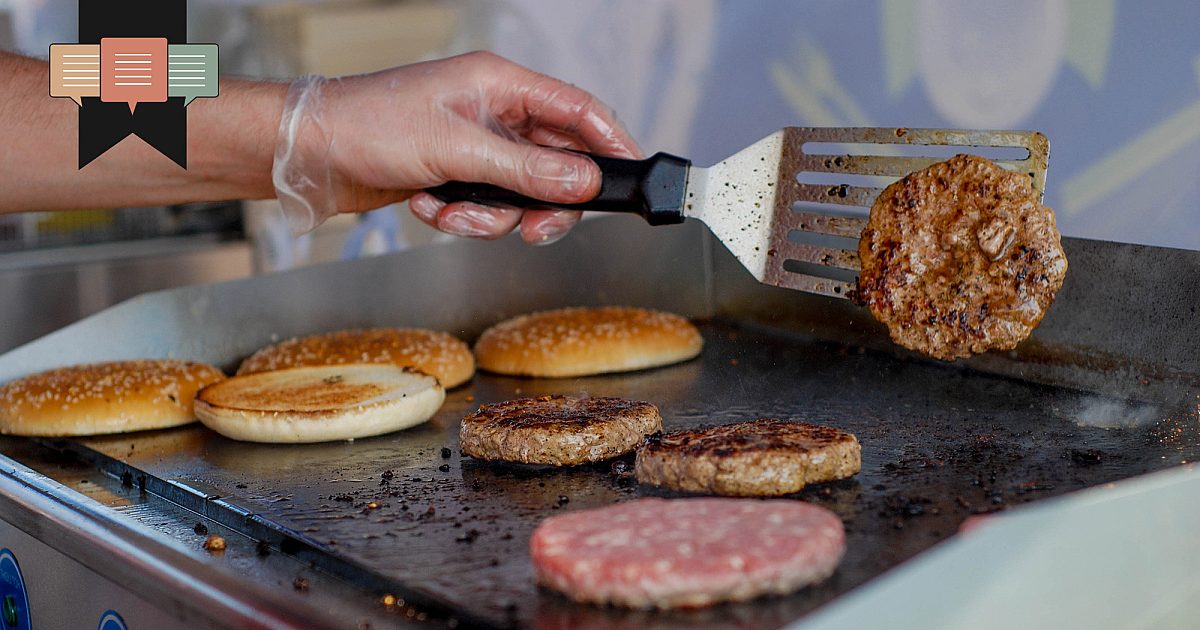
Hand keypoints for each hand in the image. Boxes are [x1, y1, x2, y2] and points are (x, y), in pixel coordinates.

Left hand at [272, 51, 641, 242]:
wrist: (311, 154)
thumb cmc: (370, 126)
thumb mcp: (456, 149)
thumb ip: (525, 170)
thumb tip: (583, 181)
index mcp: (501, 84)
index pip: (577, 111)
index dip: (610, 143)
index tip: (632, 175)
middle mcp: (495, 113)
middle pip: (555, 164)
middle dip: (543, 203)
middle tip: (534, 230)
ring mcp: (477, 146)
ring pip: (521, 195)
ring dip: (490, 216)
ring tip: (451, 212)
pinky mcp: (458, 176)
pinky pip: (486, 208)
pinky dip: (461, 217)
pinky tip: (428, 206)